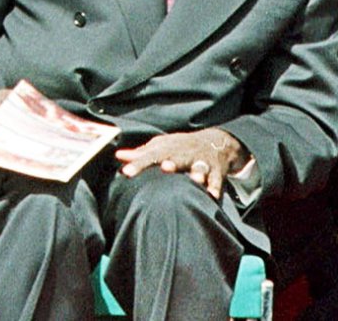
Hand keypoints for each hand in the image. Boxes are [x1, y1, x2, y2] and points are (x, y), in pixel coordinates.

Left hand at [115, 128, 245, 199]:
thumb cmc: (182, 148)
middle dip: (173, 162)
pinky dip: (216, 187)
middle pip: (178, 158)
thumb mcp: (163, 146)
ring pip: (200, 166)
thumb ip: (142, 153)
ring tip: (196, 179)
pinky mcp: (217, 171)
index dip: (140, 163)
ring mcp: (203, 161)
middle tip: (165, 167)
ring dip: (198, 172)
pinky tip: (213, 196)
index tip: (126, 171)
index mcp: (171, 148)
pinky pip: (217, 180)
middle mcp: (187, 153)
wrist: (217, 142)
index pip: (152, 155)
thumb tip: (119, 156)